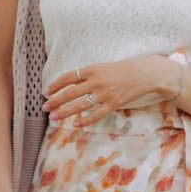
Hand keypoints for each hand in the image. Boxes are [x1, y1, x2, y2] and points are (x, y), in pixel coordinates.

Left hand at [41, 52, 182, 125]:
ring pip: (80, 105)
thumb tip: (72, 84)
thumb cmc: (124, 70)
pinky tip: (76, 124)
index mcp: (93, 69)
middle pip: (70, 92)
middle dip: (55, 100)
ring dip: (65, 112)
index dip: (56, 85)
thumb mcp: (104, 67)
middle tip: (45, 108)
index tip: (46, 91)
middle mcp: (96, 81)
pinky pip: (96, 114)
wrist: (145, 73)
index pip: (68, 77)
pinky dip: (85, 120)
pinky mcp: (114, 104)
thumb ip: (89, 75)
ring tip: (54, 117)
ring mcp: (105, 94)